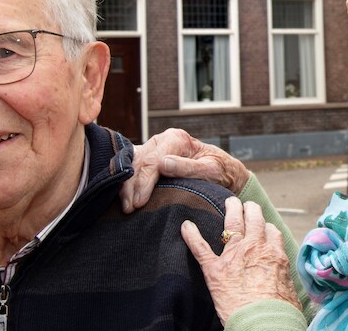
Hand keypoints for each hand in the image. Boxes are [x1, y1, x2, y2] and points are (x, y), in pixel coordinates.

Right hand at [121, 128, 249, 212]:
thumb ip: (188, 168)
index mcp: (177, 138)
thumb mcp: (210, 170)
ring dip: (126, 186)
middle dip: (131, 186)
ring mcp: (153, 148)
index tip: (139, 202)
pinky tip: (125, 198)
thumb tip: (162, 164)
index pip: (153, 161)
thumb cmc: (219, 171)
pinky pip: (132, 168)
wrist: (223, 171)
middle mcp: (162, 140)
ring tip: (126, 207)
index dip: (144, 182)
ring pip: (132, 165)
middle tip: (129, 209)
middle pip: (139, 162)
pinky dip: (127, 183)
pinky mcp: (149, 157)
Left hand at [183, 197, 300, 323]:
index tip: (264, 226)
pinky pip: (201, 248)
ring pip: (232, 224)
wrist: (263, 322)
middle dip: (250, 209)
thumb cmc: (280, 312)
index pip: (271, 231)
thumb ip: (285, 282)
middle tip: (246, 204)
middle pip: (254, 219)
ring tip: (229, 202)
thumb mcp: (290, 292)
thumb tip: (286, 288)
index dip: (266, 227)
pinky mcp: (214, 269)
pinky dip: (191, 236)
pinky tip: (185, 227)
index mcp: (274, 254)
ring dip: (230, 210)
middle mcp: (255, 248)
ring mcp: (234, 256)